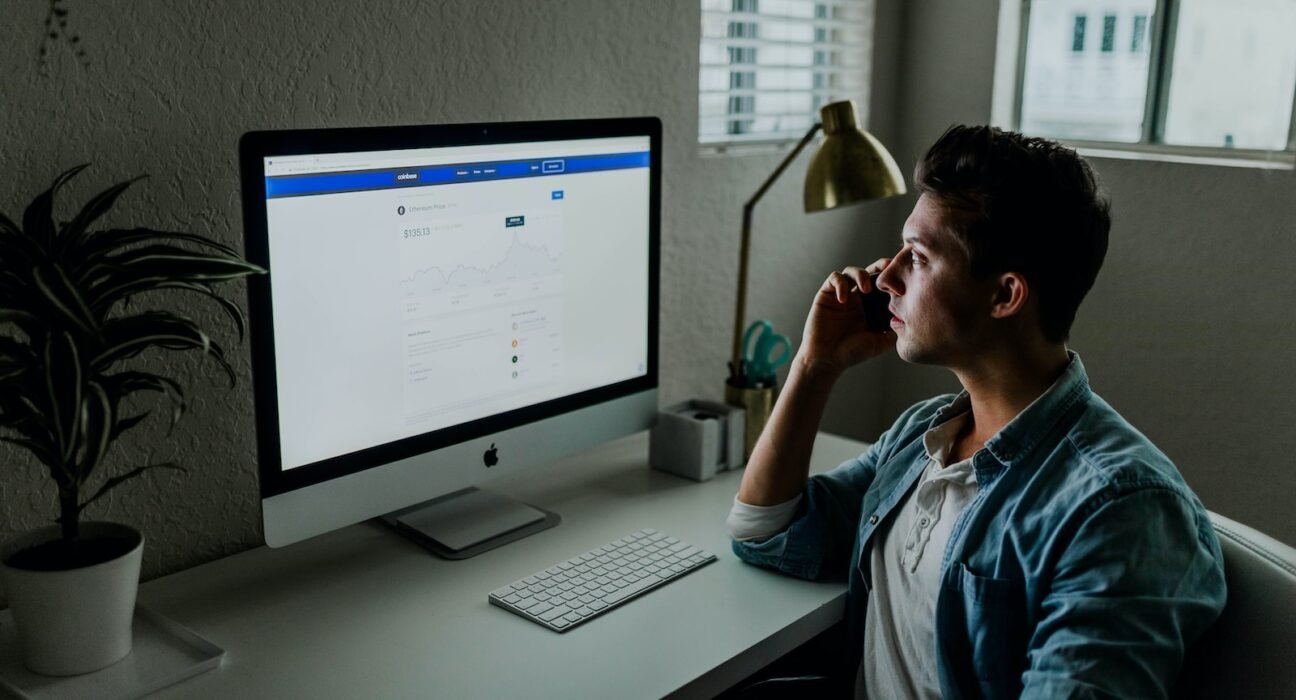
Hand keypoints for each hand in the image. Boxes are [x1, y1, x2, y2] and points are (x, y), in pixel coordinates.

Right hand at [798, 260, 895, 374]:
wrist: (827, 360)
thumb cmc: (852, 353)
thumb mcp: (880, 342)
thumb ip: (895, 330)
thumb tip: (912, 318)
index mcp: (871, 306)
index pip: (884, 284)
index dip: (893, 278)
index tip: (902, 283)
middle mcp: (857, 297)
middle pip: (870, 271)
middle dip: (880, 266)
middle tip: (888, 268)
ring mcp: (842, 294)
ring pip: (852, 271)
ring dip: (861, 275)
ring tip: (866, 289)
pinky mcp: (826, 294)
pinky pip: (834, 278)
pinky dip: (840, 284)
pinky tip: (844, 299)